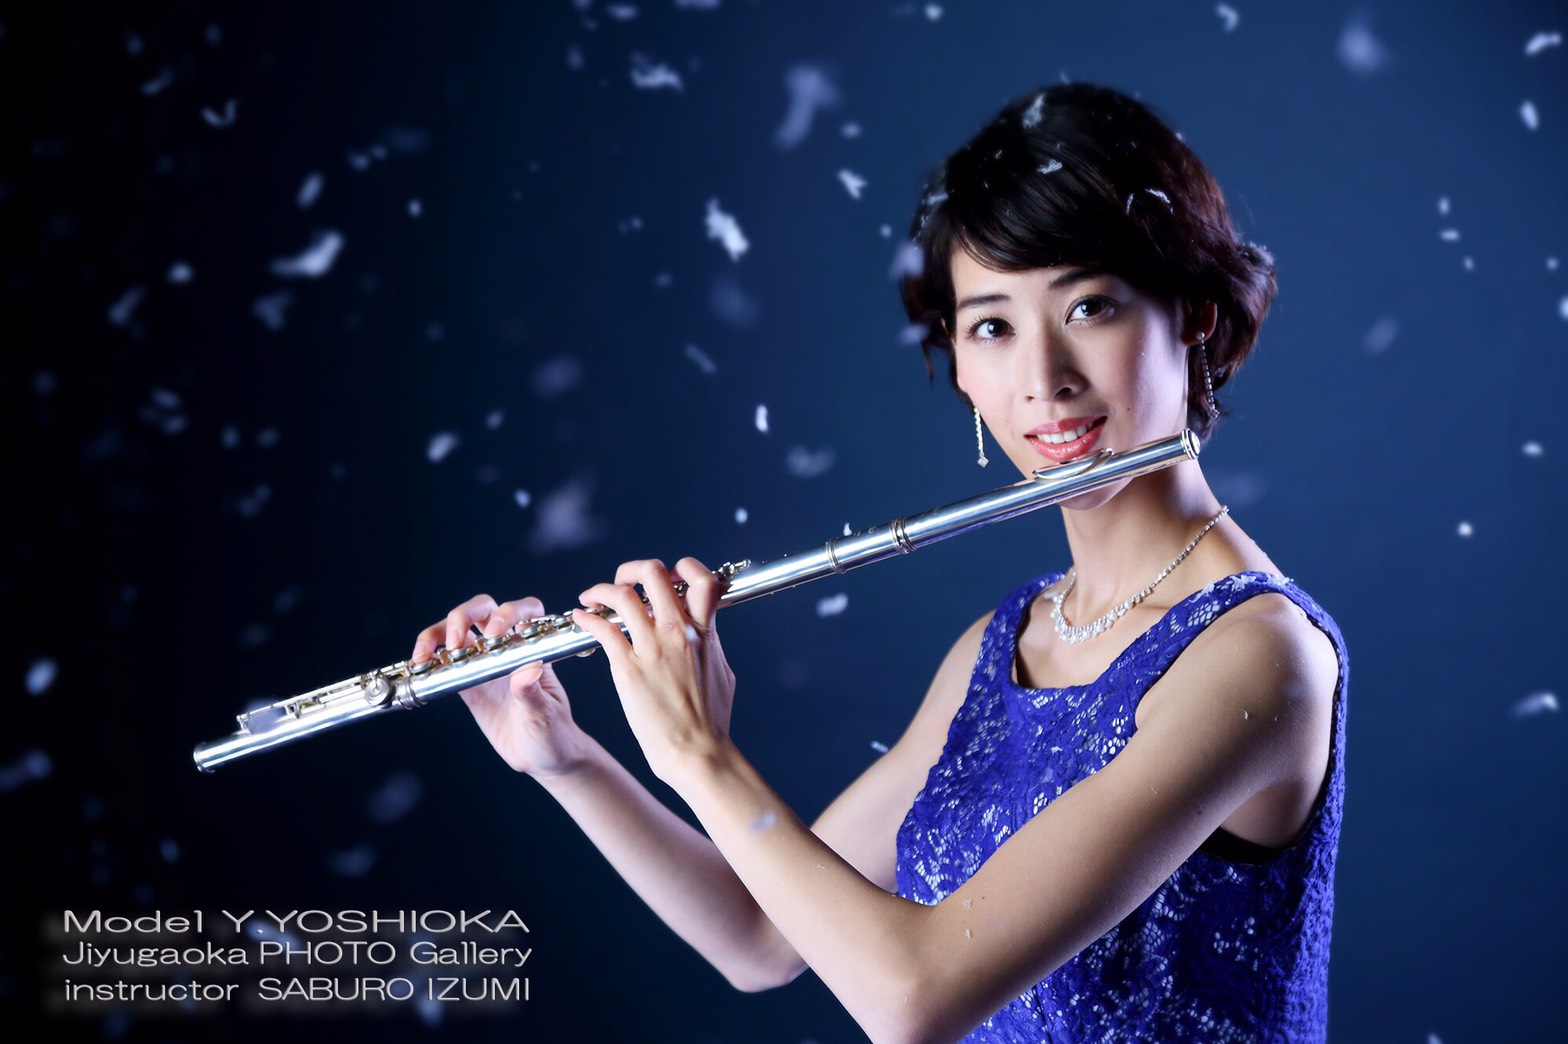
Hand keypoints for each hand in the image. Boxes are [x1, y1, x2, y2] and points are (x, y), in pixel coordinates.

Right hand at [411, 594, 590, 777]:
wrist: (541, 758)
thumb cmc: (552, 733)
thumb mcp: (545, 715)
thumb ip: (533, 693)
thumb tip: (529, 669)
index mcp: (534, 649)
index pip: (526, 612)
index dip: (508, 612)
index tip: (494, 633)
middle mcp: (508, 650)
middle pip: (483, 611)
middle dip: (463, 615)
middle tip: (454, 642)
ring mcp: (484, 664)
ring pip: (457, 632)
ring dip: (437, 634)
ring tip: (425, 654)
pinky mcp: (467, 683)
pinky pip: (444, 663)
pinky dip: (429, 659)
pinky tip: (419, 666)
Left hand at [572, 557, 735, 784]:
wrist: (698, 752)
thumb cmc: (711, 721)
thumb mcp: (722, 671)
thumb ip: (710, 645)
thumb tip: (705, 633)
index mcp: (704, 632)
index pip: (701, 578)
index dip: (683, 568)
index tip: (669, 577)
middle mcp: (679, 632)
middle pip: (654, 573)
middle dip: (633, 570)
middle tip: (623, 582)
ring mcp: (652, 648)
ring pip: (622, 595)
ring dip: (602, 589)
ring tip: (592, 597)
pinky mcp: (628, 668)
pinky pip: (602, 628)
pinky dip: (587, 618)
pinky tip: (581, 619)